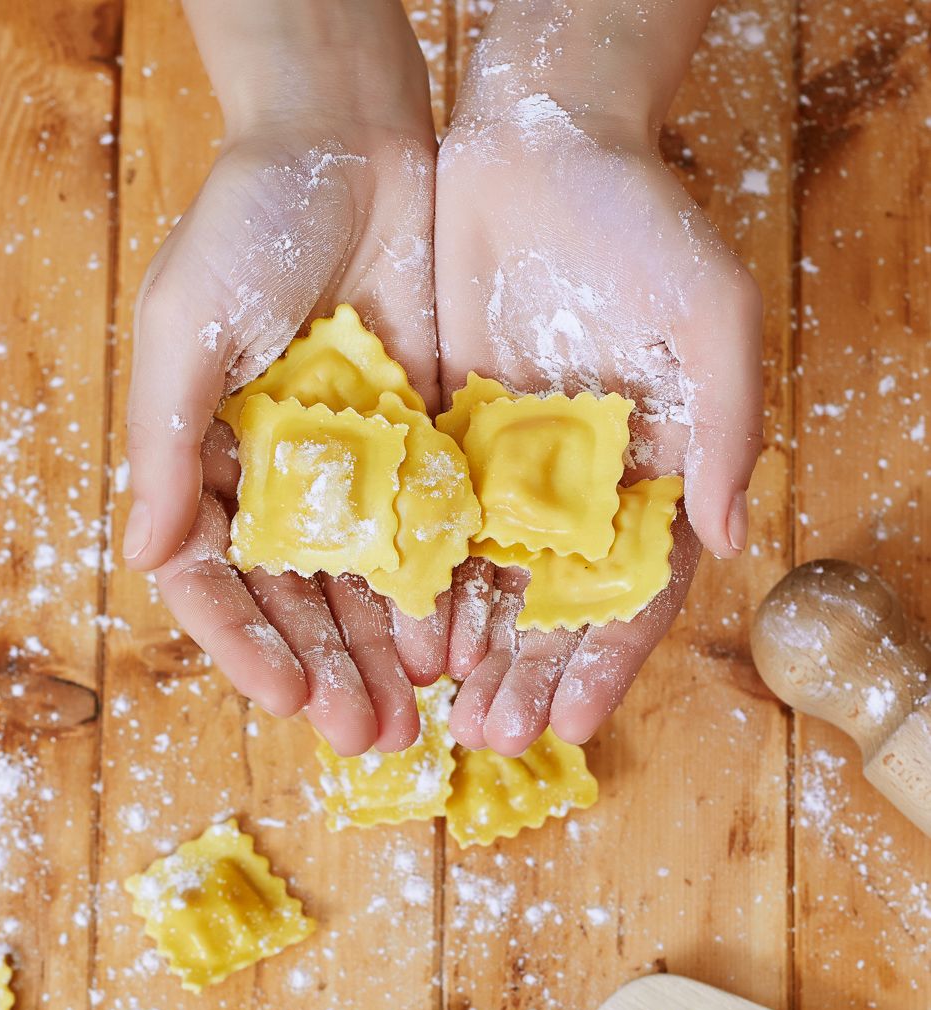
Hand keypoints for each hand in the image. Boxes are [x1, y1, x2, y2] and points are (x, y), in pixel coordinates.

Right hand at [125, 1, 452, 754]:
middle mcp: (280, 485)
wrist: (352, 143)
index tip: (285, 702)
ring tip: (414, 717)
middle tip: (367, 738)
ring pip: (367, 588)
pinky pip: (429, 537)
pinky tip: (458, 644)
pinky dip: (439, 592)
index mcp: (209, 465)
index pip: (219, 581)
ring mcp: (354, 474)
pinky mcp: (420, 451)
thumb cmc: (246, 226)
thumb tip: (149, 556)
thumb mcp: (188, 329)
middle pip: (300, 603)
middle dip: (330, 674)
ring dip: (385, 655)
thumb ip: (169, 444)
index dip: (247, 646)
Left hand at [435, 87, 762, 753]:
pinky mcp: (449, 438)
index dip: (607, 658)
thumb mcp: (710, 316)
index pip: (635, 587)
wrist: (542, 143)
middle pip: (557, 604)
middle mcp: (583, 486)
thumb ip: (723, 427)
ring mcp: (512, 468)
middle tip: (495, 738)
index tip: (575, 720)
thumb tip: (729, 541)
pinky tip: (408, 636)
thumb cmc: (646, 223)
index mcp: (653, 471)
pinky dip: (426, 583)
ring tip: (450, 714)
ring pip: (493, 581)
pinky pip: (434, 525)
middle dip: (530, 675)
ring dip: (476, 652)